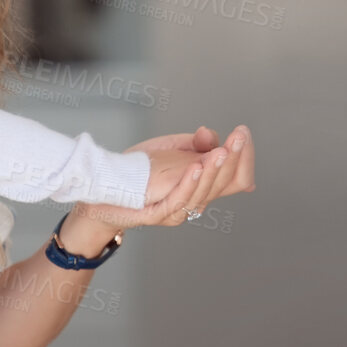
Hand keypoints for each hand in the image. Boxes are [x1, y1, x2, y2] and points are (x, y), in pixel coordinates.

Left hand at [69, 124, 254, 243]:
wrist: (102, 191)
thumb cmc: (136, 172)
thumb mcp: (169, 150)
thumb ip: (193, 143)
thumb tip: (211, 134)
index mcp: (202, 186)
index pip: (237, 177)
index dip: (244, 157)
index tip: (242, 133)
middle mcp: (195, 201)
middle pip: (226, 184)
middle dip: (235, 157)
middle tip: (239, 136)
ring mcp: (177, 210)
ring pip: (205, 192)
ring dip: (216, 170)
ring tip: (223, 151)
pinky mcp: (157, 214)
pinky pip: (179, 200)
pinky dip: (190, 183)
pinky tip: (195, 166)